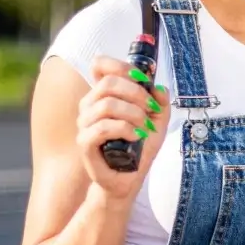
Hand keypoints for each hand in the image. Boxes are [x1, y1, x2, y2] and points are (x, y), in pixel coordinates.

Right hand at [76, 55, 169, 198]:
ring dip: (133, 114)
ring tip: (144, 128)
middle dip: (136, 93)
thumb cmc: (139, 148)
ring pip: (106, 105)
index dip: (120, 65)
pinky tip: (136, 136)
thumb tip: (159, 87)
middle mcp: (90, 106)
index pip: (100, 65)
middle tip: (151, 109)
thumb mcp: (157, 122)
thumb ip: (159, 102)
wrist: (128, 178)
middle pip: (107, 83)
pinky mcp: (85, 143)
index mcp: (104, 95)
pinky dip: (124, 128)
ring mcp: (85, 124)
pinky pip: (102, 127)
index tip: (142, 78)